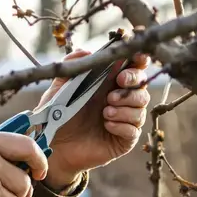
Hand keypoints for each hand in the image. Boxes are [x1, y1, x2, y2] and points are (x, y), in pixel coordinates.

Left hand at [37, 47, 151, 189]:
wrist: (53, 146)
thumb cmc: (56, 115)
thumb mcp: (59, 88)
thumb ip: (70, 67)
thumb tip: (85, 51)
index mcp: (108, 83)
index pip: (132, 68)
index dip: (139, 60)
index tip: (137, 59)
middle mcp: (120, 99)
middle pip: (142, 85)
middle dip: (133, 81)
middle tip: (117, 84)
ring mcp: (124, 119)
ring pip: (141, 107)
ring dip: (125, 106)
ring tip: (104, 112)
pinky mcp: (123, 139)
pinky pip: (134, 130)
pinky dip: (122, 125)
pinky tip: (107, 125)